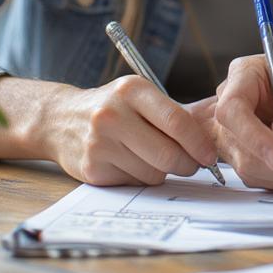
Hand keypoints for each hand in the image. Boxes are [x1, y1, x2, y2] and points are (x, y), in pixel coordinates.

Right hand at [42, 77, 219, 186]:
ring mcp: (100, 143)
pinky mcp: (92, 168)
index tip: (210, 155)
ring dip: (163, 171)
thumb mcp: (139, 95)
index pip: (177, 121)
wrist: (60, 119)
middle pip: (167, 153)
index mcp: (132, 90)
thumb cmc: (114, 107)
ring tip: (155, 157)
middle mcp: (113, 114)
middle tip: (193, 164)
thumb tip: (212, 140)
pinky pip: (134, 182)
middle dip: (188, 164)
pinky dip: (142, 177)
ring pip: (153, 172)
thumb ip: (171, 113)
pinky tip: (133, 163)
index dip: (199, 143)